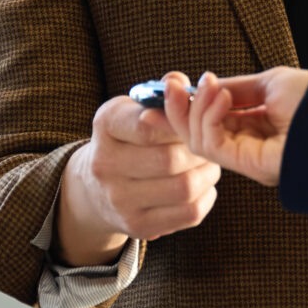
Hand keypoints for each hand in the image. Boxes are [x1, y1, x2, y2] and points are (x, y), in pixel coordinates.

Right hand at [54, 79, 221, 264]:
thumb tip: (179, 81)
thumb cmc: (128, 139)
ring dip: (207, 173)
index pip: (148, 125)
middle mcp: (105, 164)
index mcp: (106, 125)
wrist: (96, 189)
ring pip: (184, 187)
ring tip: (209, 163)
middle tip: (210, 144)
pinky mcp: (137, 226)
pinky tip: (202, 185)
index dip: (181, 123)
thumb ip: (161, 94)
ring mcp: (119, 200)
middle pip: (171, 159)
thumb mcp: (135, 109)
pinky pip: (188, 213)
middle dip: (200, 150)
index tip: (195, 120)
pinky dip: (206, 196)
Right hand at [164, 67, 307, 188]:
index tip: (173, 81)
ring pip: (198, 138)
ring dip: (194, 107)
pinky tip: (219, 98)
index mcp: (256, 124)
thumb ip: (235, 88)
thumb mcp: (270, 83)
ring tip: (209, 86)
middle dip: (180, 105)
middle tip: (171, 83)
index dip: (189, 99)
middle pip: (198, 129)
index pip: (210, 116)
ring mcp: (247, 156)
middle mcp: (249, 143)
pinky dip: (207, 117)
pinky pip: (211, 144)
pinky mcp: (247, 165)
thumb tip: (203, 86)